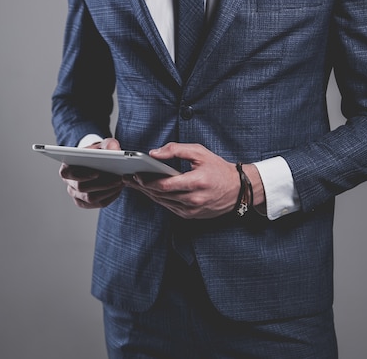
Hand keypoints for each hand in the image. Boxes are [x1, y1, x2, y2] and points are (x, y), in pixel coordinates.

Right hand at [59, 138, 123, 208]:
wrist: (97, 162)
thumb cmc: (96, 153)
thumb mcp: (102, 145)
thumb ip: (108, 144)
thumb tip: (114, 149)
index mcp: (66, 168)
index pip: (66, 174)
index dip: (81, 175)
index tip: (97, 173)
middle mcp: (69, 183)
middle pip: (82, 188)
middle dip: (102, 184)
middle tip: (118, 179)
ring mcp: (76, 195)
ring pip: (90, 199)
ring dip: (108, 192)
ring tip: (121, 184)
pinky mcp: (85, 202)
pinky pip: (98, 204)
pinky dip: (110, 198)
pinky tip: (118, 190)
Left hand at [122, 142, 264, 219]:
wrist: (238, 189)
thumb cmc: (218, 168)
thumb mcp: (200, 152)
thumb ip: (176, 150)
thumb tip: (154, 153)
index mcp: (196, 182)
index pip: (165, 185)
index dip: (147, 181)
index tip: (134, 173)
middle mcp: (193, 200)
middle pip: (160, 195)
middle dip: (142, 186)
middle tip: (128, 178)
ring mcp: (192, 210)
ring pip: (163, 203)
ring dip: (148, 194)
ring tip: (135, 184)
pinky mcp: (192, 216)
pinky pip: (170, 208)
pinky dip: (160, 199)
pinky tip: (151, 191)